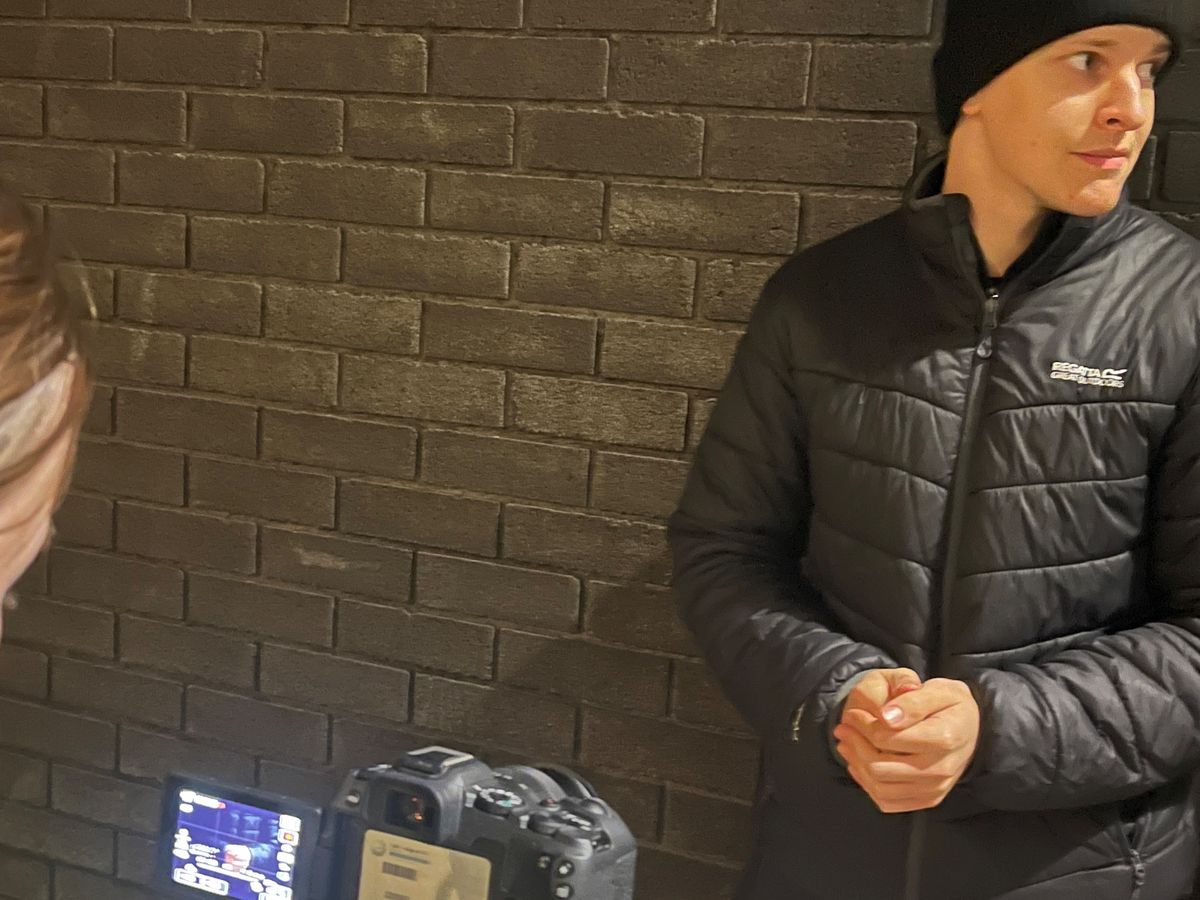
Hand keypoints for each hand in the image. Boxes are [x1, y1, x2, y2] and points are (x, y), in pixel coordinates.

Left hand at [834, 677, 979, 813]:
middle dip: (855, 745)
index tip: (853, 713)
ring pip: (880, 786)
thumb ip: (912, 702)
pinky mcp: (929, 799)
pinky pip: (888, 801)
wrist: (973, 729)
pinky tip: (859, 764)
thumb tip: (886, 717)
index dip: (863, 725)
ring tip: (846, 743)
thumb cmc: (953, 706)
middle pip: (879, 766)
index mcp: (944, 738)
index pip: (888, 738)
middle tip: (843, 727)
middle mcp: (940, 769)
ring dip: (856, 764)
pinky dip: (868, 785)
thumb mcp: (940, 690)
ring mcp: (934, 788)